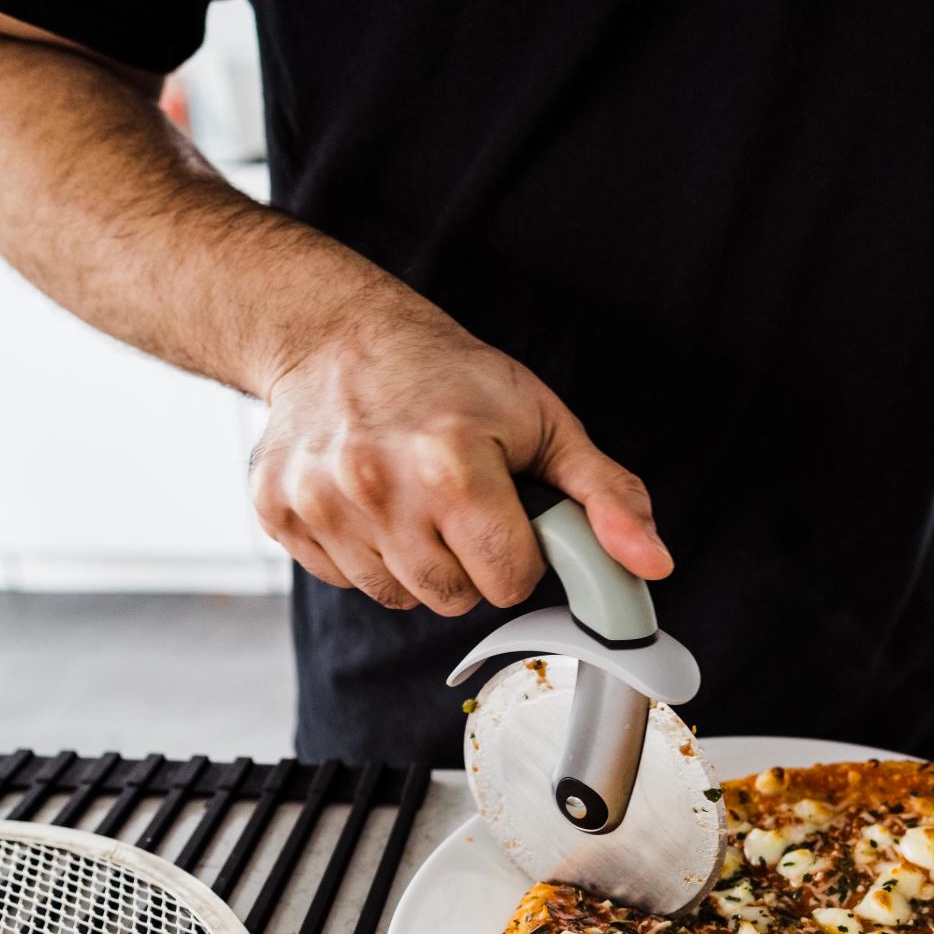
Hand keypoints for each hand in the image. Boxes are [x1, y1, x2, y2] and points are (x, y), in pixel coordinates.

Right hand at [249, 285, 672, 614]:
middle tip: (459, 501)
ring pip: (400, 598)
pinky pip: (348, 581)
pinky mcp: (281, 515)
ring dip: (417, 562)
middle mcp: (377, 487)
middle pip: (454, 599)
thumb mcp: (545, 422)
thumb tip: (652, 564)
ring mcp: (321, 504)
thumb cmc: (449, 378)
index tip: (506, 513)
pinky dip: (367, 553)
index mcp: (452, 463)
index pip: (509, 581)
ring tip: (413, 496)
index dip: (518, 554)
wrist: (334, 334)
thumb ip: (606, 497)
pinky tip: (369, 501)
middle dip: (469, 561)